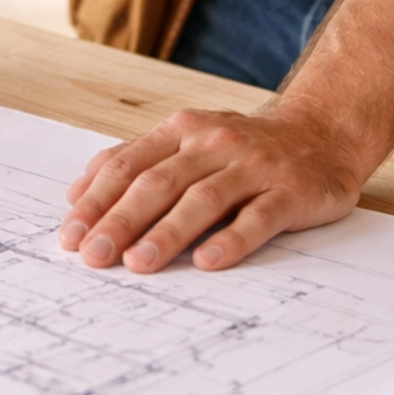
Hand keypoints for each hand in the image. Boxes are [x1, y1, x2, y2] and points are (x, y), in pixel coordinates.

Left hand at [57, 104, 365, 273]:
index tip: (70, 236)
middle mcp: (214, 143)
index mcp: (182, 130)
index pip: (128, 165)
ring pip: (203, 200)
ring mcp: (254, 167)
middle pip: (159, 183)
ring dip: (167, 234)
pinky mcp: (290, 192)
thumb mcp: (186, 140)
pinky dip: (231, 240)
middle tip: (94, 255)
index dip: (96, 200)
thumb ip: (135, 161)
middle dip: (121, 221)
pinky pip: (257, 218)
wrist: (322, 134)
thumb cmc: (243, 148)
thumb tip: (76, 194)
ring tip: (138, 264)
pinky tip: (207, 262)